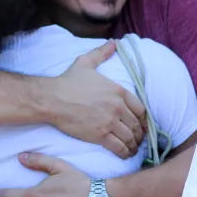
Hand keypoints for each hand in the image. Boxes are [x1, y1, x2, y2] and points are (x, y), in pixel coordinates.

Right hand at [44, 40, 146, 158]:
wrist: (53, 98)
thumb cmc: (68, 81)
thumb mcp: (86, 63)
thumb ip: (102, 53)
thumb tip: (113, 43)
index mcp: (119, 91)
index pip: (140, 108)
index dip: (142, 119)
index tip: (140, 124)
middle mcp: (118, 107)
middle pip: (136, 125)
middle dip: (139, 134)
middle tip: (137, 139)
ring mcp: (110, 122)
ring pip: (129, 137)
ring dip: (133, 145)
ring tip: (132, 149)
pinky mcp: (100, 135)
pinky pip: (119, 147)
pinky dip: (125, 152)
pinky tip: (125, 154)